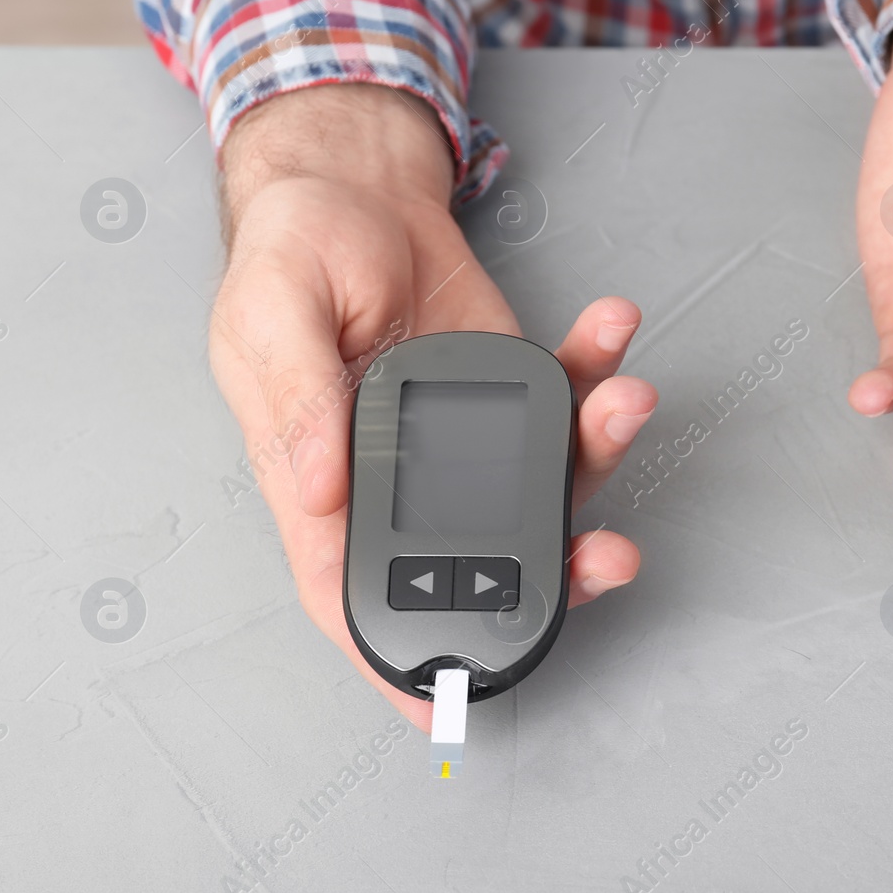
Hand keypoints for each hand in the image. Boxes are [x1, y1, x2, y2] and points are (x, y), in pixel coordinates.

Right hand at [210, 84, 657, 727]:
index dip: (397, 658)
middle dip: (557, 567)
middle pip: (484, 552)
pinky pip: (566, 392)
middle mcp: (407, 474)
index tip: (451, 709)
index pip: (352, 589)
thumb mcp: (268, 317)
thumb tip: (321, 489)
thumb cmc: (294, 252)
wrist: (354, 183)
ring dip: (599, 453)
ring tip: (625, 400)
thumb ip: (295, 403)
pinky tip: (612, 327)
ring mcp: (470, 435)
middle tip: (608, 556)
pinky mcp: (513, 385)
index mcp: (323, 478)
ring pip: (546, 479)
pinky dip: (598, 366)